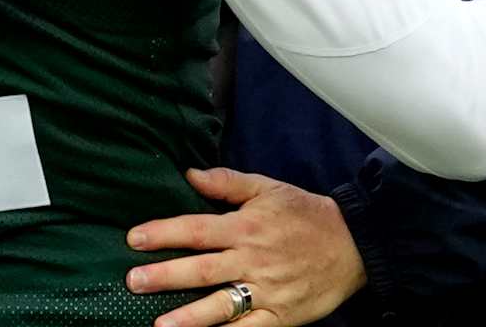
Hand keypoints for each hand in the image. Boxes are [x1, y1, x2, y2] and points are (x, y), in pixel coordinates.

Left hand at [126, 167, 365, 326]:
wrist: (353, 244)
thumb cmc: (306, 214)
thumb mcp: (268, 188)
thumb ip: (227, 182)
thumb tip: (190, 174)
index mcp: (247, 226)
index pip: (197, 229)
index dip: (164, 233)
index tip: (134, 238)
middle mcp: (252, 259)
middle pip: (203, 269)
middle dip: (165, 275)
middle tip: (133, 282)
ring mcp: (267, 290)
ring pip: (222, 305)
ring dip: (189, 316)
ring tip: (159, 325)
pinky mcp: (280, 315)